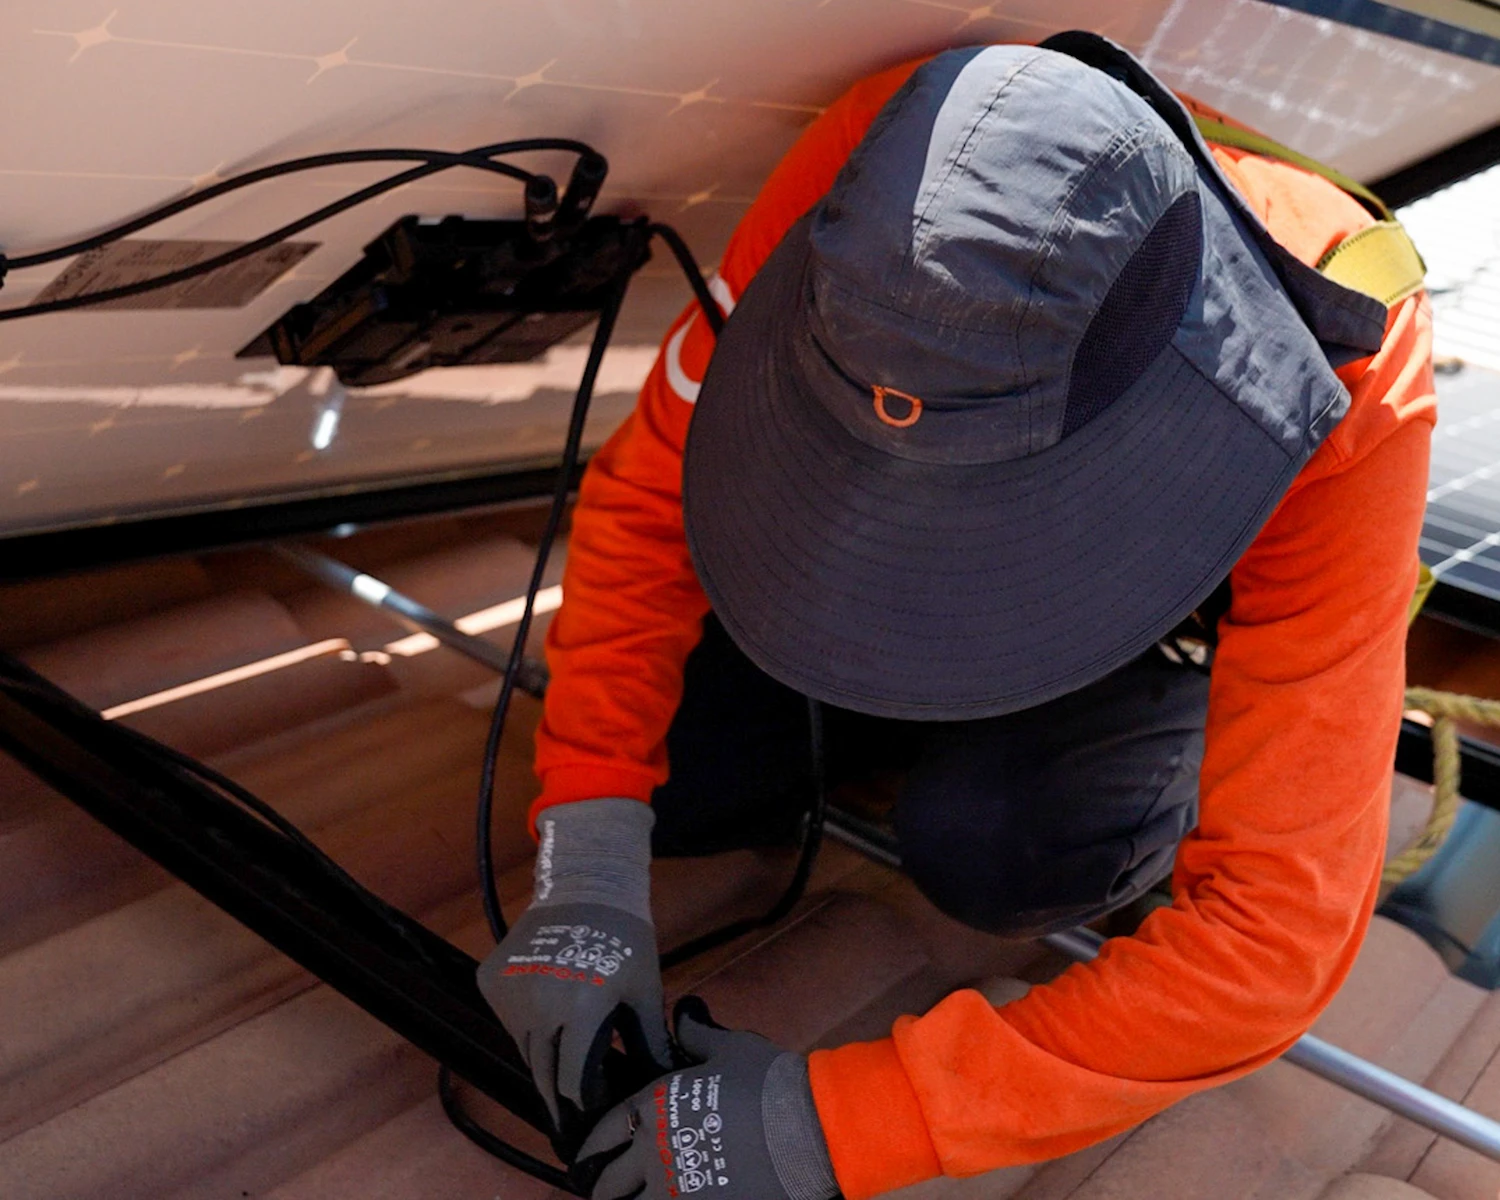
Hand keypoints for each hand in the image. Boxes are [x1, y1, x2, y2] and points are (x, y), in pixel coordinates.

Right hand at [478, 900, 670, 1127]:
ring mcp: (508, 994)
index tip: (593, 1106)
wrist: (586, 884)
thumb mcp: (645, 988)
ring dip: (541, 1059)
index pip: (570, 1080)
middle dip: (557, 1091)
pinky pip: (507, 1021)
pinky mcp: (490, 981)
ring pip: (523, 1048)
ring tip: (559, 1061)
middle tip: (567, 1108)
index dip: (583, 1099)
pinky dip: (523, 1028)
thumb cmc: (624, 938)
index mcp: (579, 1012)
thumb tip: (661, 1078)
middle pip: (542, 1071)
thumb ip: (649, 1039)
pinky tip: (544, 1020)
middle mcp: (537, 1007)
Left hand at [576, 998, 837, 1199]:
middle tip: (602, 1188)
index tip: (585, 1161)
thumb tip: (683, 1009)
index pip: (599, 1137)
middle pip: (605, 1185)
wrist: (809, 1126)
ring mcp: (675, 1192)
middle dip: (600, 1187)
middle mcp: (652, 1153)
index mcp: (651, 1109)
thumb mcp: (727, 1048)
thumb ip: (695, 1032)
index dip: (589, 1151)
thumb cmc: (766, 1081)